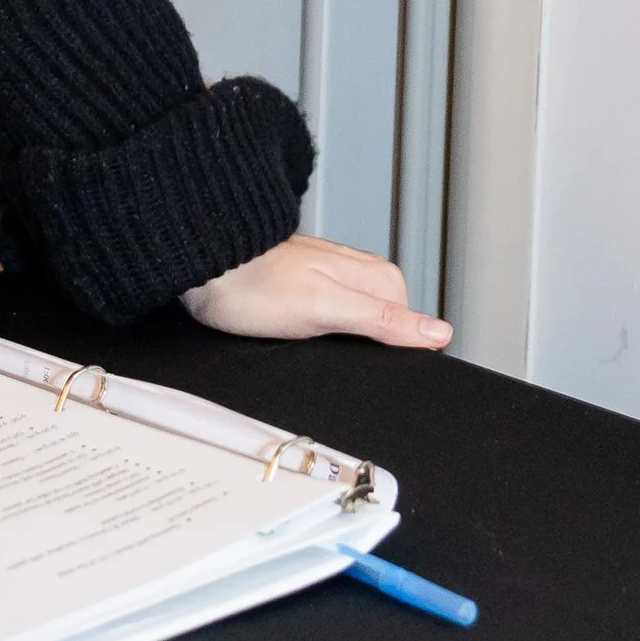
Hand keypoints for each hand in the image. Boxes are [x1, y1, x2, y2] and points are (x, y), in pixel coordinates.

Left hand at [182, 235, 450, 348]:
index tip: (378, 374)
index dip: (398, 355)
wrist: (199, 266)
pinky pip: (329, 322)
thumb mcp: (326, 308)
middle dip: (369, 353)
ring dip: (341, 345)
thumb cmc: (253, 286)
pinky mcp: (302, 290)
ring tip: (316, 354)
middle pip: (385, 328)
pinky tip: (302, 346)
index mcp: (376, 277)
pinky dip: (320, 338)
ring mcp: (329, 280)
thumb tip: (440, 333)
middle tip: (339, 364)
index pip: (412, 326)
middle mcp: (357, 273)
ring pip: (356, 326)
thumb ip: (384, 320)